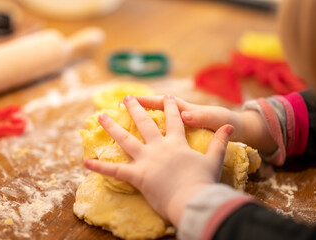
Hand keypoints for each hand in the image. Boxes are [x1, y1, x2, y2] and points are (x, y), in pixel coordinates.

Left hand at [84, 95, 233, 226]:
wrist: (194, 199)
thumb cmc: (204, 181)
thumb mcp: (214, 160)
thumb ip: (220, 142)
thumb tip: (230, 127)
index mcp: (177, 143)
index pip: (175, 120)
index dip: (171, 107)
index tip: (166, 96)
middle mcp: (159, 147)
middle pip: (145, 123)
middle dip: (136, 109)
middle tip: (126, 98)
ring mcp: (146, 160)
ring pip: (125, 139)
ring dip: (112, 127)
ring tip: (100, 116)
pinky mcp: (137, 175)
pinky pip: (115, 171)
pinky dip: (100, 167)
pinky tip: (85, 161)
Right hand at [136, 96, 276, 154]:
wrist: (238, 133)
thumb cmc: (227, 122)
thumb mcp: (216, 118)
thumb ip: (201, 116)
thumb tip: (184, 116)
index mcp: (186, 111)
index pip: (163, 103)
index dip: (148, 101)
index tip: (131, 100)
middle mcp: (180, 118)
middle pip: (156, 111)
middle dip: (140, 108)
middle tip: (121, 107)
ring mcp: (180, 130)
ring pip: (158, 124)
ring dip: (143, 122)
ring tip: (125, 124)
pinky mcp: (182, 141)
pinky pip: (164, 137)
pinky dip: (152, 139)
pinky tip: (142, 147)